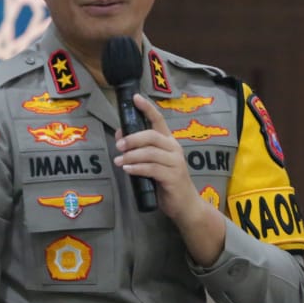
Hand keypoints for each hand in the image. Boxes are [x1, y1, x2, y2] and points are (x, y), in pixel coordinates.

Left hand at [113, 94, 200, 219]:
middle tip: (118, 145)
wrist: (185, 204)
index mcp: (169, 142)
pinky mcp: (172, 177)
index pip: (159, 120)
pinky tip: (127, 169)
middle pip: (152, 136)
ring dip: (132, 155)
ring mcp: (175, 163)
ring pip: (150, 153)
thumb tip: (120, 135)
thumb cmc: (166, 181)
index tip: (135, 98)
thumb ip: (139, 149)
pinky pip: (152, 169)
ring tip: (119, 161)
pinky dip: (137, 168)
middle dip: (132, 138)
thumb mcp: (152, 163)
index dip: (147, 108)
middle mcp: (174, 148)